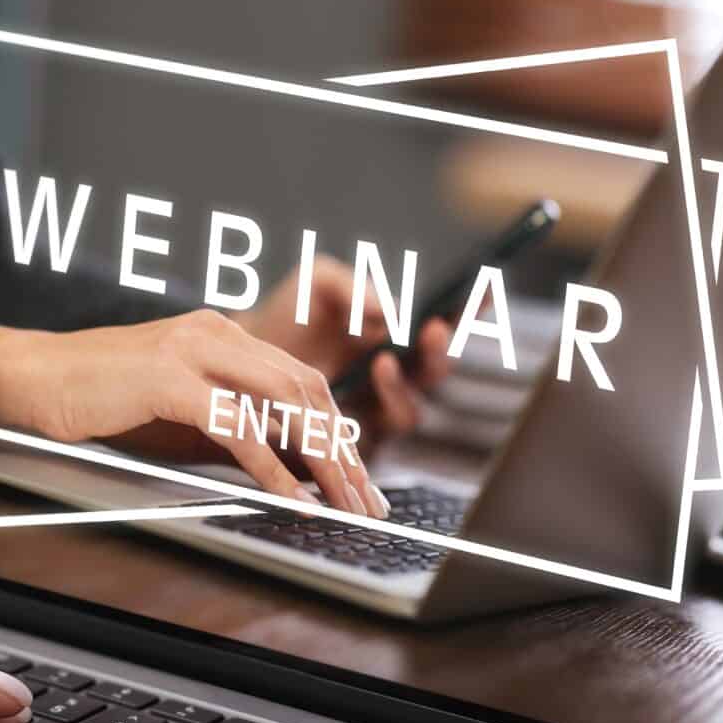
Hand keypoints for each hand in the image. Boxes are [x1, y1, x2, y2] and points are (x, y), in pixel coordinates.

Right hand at [0, 310, 388, 515]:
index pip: (301, 380)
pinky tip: (289, 495)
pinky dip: (269, 465)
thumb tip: (282, 469)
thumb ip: (227, 427)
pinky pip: (236, 425)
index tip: (357, 478)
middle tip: (366, 500)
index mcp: (221, 333)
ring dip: (321, 461)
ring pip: (283, 404)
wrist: (29, 376)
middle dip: (343, 450)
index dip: (337, 431)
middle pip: (305, 390)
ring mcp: (193, 350)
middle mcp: (216, 332)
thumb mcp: (174, 411)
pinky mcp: (170, 378)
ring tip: (342, 503)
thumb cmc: (93, 397)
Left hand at [241, 253, 454, 438]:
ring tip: (383, 359)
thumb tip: (389, 310)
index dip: (469, 309)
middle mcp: (394, 375)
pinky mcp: (351, 437)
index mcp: (395, 335)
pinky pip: (378, 435)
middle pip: (434, 372)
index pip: (444, 323)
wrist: (239, 357)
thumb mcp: (317, 284)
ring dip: (403, 384)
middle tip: (432, 328)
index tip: (482, 290)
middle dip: (437, 351)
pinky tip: (368, 380)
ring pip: (410, 409)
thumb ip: (353, 286)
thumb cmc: (286, 318)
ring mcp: (374, 408)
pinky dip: (381, 406)